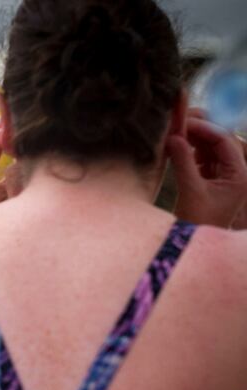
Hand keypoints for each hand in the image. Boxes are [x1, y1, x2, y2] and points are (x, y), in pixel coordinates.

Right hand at [169, 113, 246, 227]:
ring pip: (209, 145)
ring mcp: (222, 173)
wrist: (192, 247)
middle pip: (219, 138)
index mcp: (239, 174)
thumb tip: (172, 137)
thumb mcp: (191, 191)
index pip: (224, 140)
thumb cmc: (196, 222)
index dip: (204, 127)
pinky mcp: (208, 177)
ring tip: (172, 130)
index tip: (181, 121)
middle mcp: (235, 171)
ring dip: (192, 136)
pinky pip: (200, 155)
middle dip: (200, 128)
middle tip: (176, 120)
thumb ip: (183, 161)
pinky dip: (187, 148)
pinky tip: (173, 144)